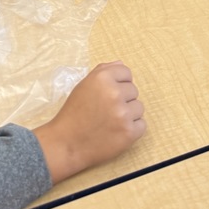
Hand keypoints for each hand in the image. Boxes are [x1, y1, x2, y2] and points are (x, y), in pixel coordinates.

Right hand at [33, 61, 145, 182]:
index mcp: (102, 78)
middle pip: (133, 90)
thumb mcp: (84, 85)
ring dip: (129, 114)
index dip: (118, 83)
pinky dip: (132, 129)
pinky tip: (117, 131)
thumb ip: (103, 71)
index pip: (126, 73)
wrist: (67, 143)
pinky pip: (141, 125)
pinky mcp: (129, 132)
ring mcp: (123, 114)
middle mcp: (114, 93)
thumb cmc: (74, 113)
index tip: (109, 94)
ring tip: (111, 121)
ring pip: (139, 108)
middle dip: (123, 99)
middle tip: (106, 110)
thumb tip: (121, 64)